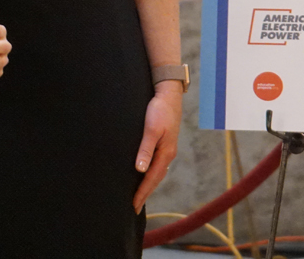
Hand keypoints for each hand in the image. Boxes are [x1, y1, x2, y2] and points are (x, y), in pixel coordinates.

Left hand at [133, 83, 182, 210]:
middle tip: (134, 207)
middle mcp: (167, 154)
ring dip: (148, 184)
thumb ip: (145, 149)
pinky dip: (150, 173)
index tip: (134, 205)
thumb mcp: (151, 129)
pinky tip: (143, 174)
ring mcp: (166, 149)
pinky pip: (156, 164)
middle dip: (145, 193)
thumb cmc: (159, 110)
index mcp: (165, 153)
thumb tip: (140, 169)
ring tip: (138, 195)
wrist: (169, 95)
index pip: (152, 178)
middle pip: (155, 179)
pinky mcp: (163, 143)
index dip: (142, 192)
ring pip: (156, 172)